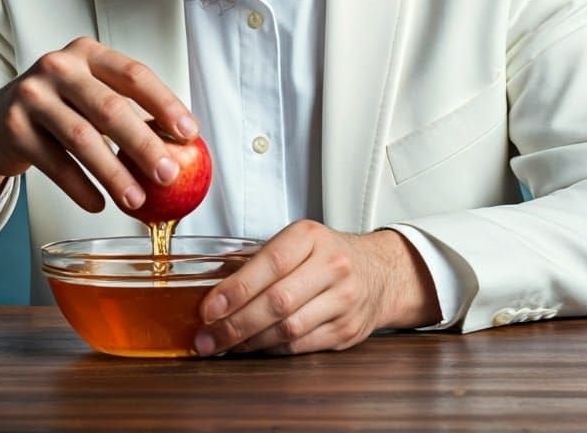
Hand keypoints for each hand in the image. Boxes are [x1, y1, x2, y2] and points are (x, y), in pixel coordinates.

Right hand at [0, 37, 197, 219]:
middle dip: (144, 144)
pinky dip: (80, 188)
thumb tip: (179, 143)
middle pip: (110, 107)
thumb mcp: (88, 93)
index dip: (165, 103)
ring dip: (114, 174)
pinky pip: (55, 164)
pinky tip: (98, 204)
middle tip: (169, 174)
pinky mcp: (13, 128)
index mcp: (88, 53)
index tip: (189, 133)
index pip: (134, 75)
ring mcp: (32, 95)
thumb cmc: (57, 107)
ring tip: (137, 200)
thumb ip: (126, 107)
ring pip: (82, 139)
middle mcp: (58, 67)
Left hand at [194, 221, 441, 355]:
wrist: (380, 271)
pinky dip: (272, 350)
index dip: (236, 288)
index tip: (208, 308)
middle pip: (277, 301)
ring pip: (288, 328)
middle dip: (235, 323)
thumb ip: (260, 258)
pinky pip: (301, 346)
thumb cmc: (327, 254)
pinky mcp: (347, 330)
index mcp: (311, 236)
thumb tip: (212, 285)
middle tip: (207, 338)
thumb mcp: (298, 240)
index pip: (270, 262)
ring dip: (250, 341)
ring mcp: (343, 299)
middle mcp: (331, 265)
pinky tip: (253, 348)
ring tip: (223, 346)